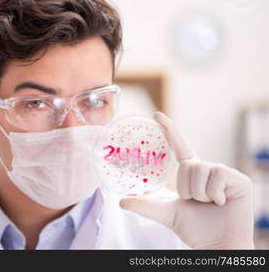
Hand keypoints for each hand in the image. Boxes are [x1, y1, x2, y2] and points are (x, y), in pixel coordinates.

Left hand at [120, 112, 253, 248]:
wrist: (217, 246)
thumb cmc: (195, 229)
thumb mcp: (167, 214)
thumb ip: (146, 206)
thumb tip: (121, 201)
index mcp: (191, 173)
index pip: (179, 147)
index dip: (169, 130)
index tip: (156, 115)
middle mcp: (207, 168)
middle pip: (187, 165)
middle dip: (187, 189)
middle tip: (196, 202)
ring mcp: (224, 173)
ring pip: (200, 170)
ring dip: (200, 193)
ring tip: (210, 204)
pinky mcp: (239, 180)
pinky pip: (217, 176)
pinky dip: (215, 194)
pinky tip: (223, 203)